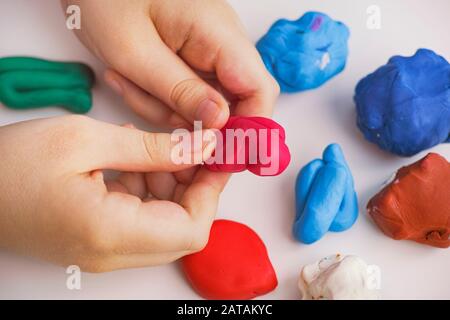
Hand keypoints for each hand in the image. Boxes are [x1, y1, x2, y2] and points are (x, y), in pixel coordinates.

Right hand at [0, 115, 228, 271]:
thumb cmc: (12, 164)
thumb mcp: (84, 140)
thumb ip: (150, 148)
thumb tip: (201, 147)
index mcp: (110, 233)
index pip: (192, 229)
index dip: (211, 192)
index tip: (214, 155)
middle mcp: (112, 254)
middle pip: (183, 231)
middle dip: (193, 186)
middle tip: (186, 146)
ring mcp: (105, 252)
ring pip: (165, 225)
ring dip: (169, 186)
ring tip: (148, 150)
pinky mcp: (98, 242)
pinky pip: (142, 222)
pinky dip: (147, 191)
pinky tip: (129, 162)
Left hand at [63, 0, 278, 128]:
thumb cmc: (106, 0)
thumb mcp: (135, 53)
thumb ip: (180, 90)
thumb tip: (221, 124)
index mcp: (218, 34)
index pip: (259, 91)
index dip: (248, 130)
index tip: (220, 157)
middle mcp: (223, 40)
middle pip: (234, 102)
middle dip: (193, 119)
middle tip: (150, 110)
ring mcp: (210, 47)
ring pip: (207, 102)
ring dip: (167, 106)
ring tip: (127, 81)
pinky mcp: (194, 54)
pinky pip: (189, 91)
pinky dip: (162, 96)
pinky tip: (132, 78)